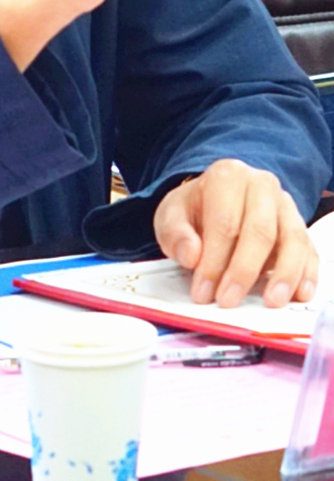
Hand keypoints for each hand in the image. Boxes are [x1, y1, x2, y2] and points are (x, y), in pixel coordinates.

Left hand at [153, 159, 317, 307]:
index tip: (203, 293)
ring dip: (284, 275)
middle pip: (260, 231)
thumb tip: (191, 255)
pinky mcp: (299, 225)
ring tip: (272, 302)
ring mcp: (285, 204)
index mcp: (227, 177)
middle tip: (229, 301)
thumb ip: (175, 234)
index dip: (214, 261)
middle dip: (244, 271)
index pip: (224, 223)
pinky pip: (309, 249)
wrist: (213, 201)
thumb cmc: (194, 211)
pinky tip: (299, 294)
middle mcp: (261, 185)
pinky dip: (307, 273)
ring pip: (292, 239)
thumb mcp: (171, 216)